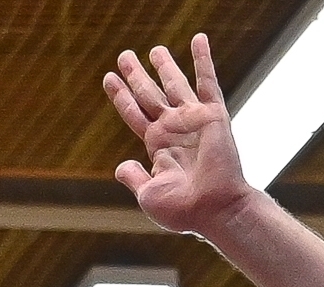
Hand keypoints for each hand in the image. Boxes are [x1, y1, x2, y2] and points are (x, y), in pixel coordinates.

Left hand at [104, 34, 256, 235]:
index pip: (134, 114)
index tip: (109, 78)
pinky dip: (203, 59)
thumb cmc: (184, 210)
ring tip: (155, 49)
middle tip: (124, 55)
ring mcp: (193, 120)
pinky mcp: (213, 116)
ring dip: (164, 65)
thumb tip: (120, 167)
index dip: (121, 96)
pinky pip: (208, 82)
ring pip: (175, 85)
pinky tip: (199, 39)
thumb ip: (133, 178)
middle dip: (136, 75)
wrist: (214, 209)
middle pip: (150, 94)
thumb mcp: (149, 195)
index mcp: (158, 147)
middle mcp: (174, 130)